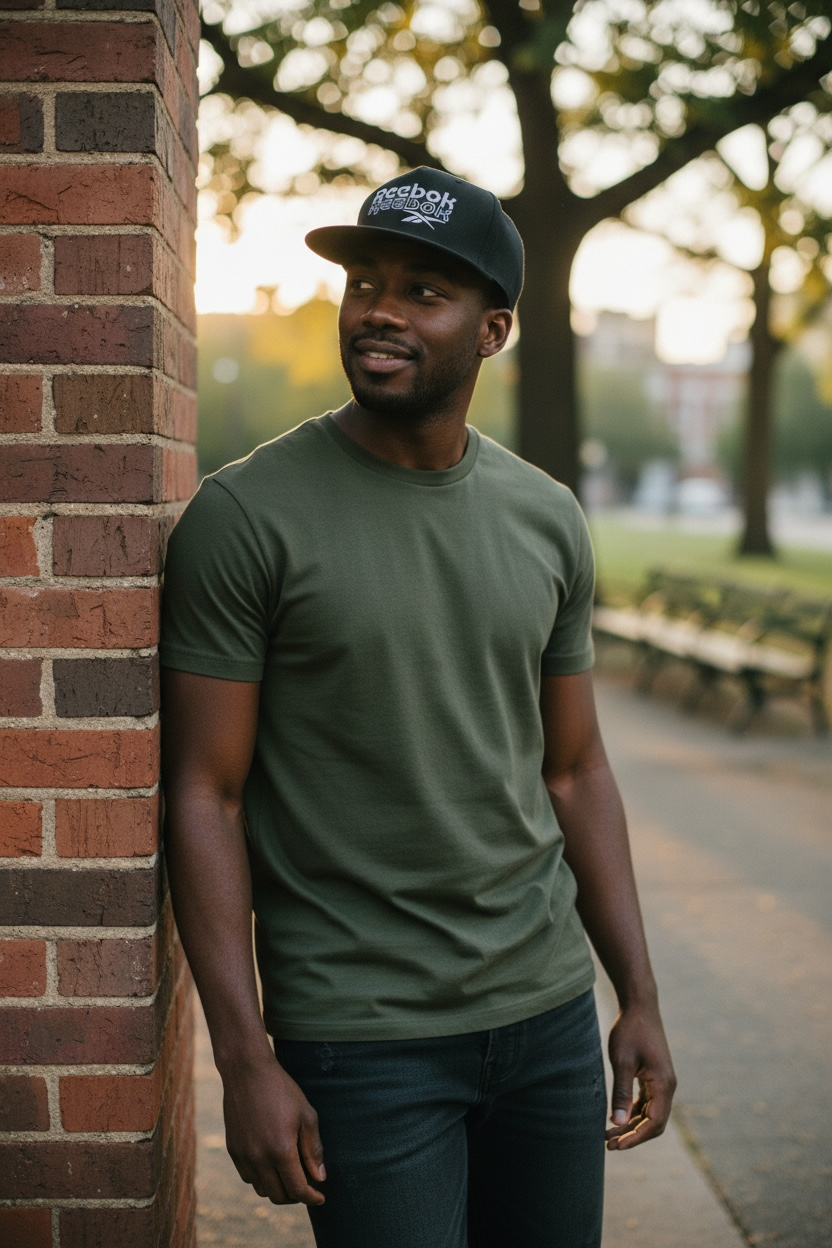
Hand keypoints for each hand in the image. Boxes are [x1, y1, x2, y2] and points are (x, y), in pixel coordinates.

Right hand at [222, 1054, 325, 1203]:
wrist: (247, 1072)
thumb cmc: (281, 1090)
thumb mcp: (306, 1115)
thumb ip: (313, 1149)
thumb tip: (319, 1178)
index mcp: (281, 1150)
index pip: (297, 1189)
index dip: (311, 1197)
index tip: (320, 1198)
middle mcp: (259, 1158)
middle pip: (279, 1195)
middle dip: (296, 1196)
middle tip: (307, 1185)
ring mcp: (243, 1156)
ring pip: (261, 1190)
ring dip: (278, 1189)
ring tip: (290, 1176)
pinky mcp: (233, 1150)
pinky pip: (248, 1177)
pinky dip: (261, 1179)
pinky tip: (271, 1165)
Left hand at [605, 1002, 675, 1150]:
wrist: (640, 1006)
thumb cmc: (630, 1031)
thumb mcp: (622, 1062)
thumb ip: (621, 1093)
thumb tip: (617, 1123)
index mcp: (664, 1085)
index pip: (654, 1123)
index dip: (635, 1138)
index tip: (616, 1145)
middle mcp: (667, 1087)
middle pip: (653, 1123)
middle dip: (632, 1135)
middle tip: (608, 1144)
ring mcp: (661, 1082)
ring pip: (649, 1113)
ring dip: (631, 1125)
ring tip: (608, 1134)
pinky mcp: (654, 1076)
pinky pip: (646, 1102)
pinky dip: (632, 1112)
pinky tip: (616, 1116)